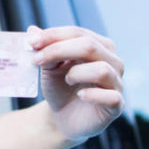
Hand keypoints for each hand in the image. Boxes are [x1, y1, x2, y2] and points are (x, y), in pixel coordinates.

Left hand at [27, 25, 124, 141]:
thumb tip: (32, 30)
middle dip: (59, 50)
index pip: (78, 33)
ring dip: (77, 73)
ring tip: (66, 80)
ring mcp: (117, 83)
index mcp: (99, 46)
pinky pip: (111, 97)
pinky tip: (80, 95)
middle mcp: (113, 62)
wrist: (62, 118)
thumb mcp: (49, 67)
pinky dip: (93, 95)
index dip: (54, 35)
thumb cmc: (60, 88)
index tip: (31, 42)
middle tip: (37, 60)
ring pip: (102, 70)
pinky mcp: (116, 105)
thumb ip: (44, 49)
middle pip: (90, 46)